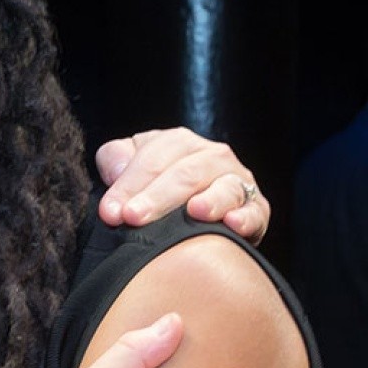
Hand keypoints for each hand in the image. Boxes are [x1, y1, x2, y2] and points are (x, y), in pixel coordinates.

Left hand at [96, 127, 268, 242]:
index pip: (152, 158)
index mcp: (178, 143)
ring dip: (210, 200)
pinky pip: (255, 211)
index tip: (110, 211)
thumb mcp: (131, 167)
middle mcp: (211, 157)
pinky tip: (232, 224)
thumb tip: (116, 169)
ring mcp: (237, 181)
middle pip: (185, 173)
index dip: (128, 184)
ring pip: (225, 187)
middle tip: (133, 218)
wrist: (192, 217)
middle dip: (157, 196)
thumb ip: (115, 159)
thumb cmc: (155, 188)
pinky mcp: (257, 209)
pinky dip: (246, 217)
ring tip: (193, 211)